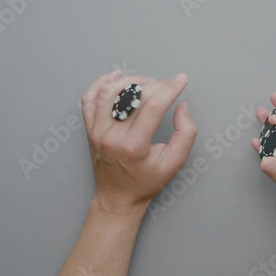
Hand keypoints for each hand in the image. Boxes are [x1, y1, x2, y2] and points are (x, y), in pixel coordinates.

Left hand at [81, 70, 196, 214]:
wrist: (118, 197)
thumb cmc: (146, 182)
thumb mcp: (175, 163)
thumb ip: (186, 134)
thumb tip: (181, 107)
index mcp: (134, 146)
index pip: (154, 106)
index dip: (171, 89)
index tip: (181, 80)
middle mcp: (111, 136)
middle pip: (134, 96)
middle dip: (156, 84)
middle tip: (168, 85)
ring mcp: (96, 131)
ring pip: (110, 91)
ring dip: (131, 80)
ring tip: (147, 82)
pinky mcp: (89, 129)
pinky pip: (89, 98)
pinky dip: (102, 83)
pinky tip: (117, 77)